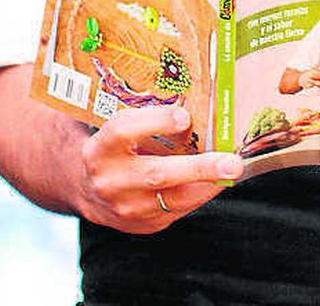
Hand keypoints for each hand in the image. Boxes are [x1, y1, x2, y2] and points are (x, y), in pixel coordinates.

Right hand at [74, 105, 243, 233]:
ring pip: (174, 198)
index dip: (154, 122)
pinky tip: (219, 180)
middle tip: (232, 162)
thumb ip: (146, 118)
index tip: (184, 116)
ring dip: (210, 183)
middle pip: (156, 174)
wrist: (85, 189)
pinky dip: (203, 193)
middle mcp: (110, 181)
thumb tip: (197, 94)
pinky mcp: (144, 224)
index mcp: (101, 149)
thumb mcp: (119, 128)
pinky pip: (179, 210)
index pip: (123, 132)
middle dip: (199, 168)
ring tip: (234, 169)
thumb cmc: (113, 148)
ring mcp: (126, 208)